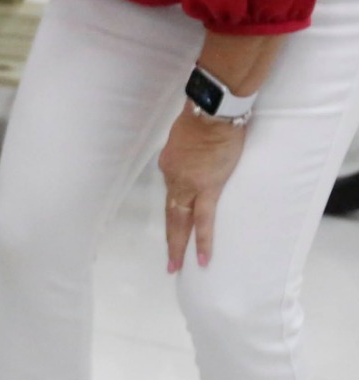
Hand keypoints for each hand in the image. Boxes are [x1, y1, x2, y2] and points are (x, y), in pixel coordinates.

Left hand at [157, 108, 245, 271]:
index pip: (172, 191)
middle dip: (170, 240)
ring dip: (179, 245)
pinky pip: (203, 219)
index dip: (178, 203)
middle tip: (170, 264)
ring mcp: (188, 185)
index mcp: (168, 165)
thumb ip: (186, 152)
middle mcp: (173, 178)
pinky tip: (202, 258)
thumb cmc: (203, 118)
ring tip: (177, 266)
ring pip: (181, 221)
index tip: (182, 212)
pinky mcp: (208, 188)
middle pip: (171, 214)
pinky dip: (202, 240)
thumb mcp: (184, 136)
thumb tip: (193, 158)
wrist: (212, 112)